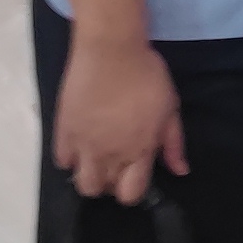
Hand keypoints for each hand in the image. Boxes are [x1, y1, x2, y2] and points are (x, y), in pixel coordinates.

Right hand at [52, 30, 186, 202]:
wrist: (111, 49)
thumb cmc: (146, 75)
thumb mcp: (170, 108)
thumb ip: (174, 144)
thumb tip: (180, 171)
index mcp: (138, 151)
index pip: (131, 193)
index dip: (133, 189)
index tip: (136, 175)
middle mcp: (109, 154)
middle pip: (104, 190)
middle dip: (111, 184)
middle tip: (116, 164)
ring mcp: (83, 144)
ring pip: (82, 182)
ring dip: (90, 176)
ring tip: (97, 158)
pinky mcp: (64, 130)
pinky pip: (62, 160)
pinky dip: (71, 159)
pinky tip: (80, 145)